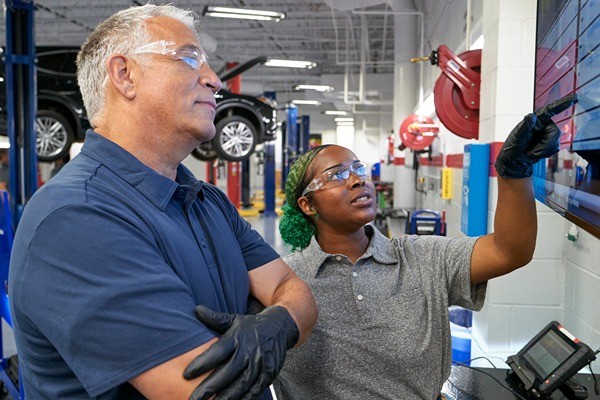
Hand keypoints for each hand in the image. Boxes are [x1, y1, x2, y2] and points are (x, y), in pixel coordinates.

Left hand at [183, 305, 299, 399]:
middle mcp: (248, 351)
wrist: (280, 327)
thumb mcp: (234, 320)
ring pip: (240, 384)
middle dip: (209, 387)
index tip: (186, 374)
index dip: (202, 363)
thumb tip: (196, 310)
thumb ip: (214, 319)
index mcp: (237, 337)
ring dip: (225, 397)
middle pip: (227, 372)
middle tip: (193, 398)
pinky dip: (244, 399)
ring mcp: (260, 363)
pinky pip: (255, 390)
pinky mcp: (269, 373)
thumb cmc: (251, 326)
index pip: (217, 351)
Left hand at [494, 93, 577, 178]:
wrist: (514, 162)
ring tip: (530, 152)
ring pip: (555, 142)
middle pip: (555, 132)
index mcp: (534, 121)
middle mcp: (542, 125)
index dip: (562, 104)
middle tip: (531, 152)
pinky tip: (534, 154)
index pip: (549, 111)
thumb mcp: (516, 138)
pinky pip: (555, 148)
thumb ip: (524, 127)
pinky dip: (544, 154)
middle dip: (544, 145)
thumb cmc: (512, 149)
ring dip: (542, 151)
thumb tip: (531, 116)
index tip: (573, 98)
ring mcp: (546, 134)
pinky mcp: (549, 143)